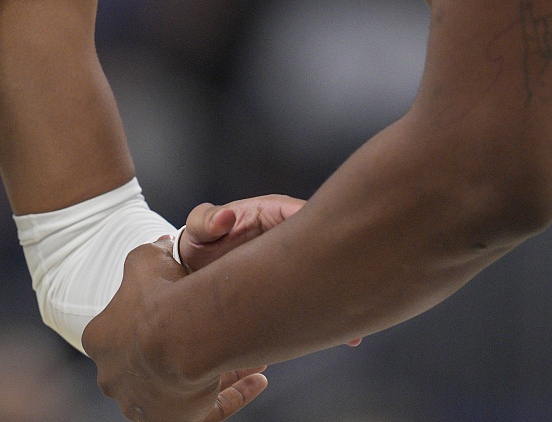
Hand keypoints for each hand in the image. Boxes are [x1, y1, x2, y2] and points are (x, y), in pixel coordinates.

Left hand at [82, 241, 267, 421]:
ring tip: (249, 354)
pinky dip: (234, 393)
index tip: (186, 303)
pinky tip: (257, 377)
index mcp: (102, 341)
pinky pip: (210, 410)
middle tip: (215, 332)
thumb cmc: (159, 297)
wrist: (179, 337)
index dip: (157, 315)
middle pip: (154, 363)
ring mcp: (143, 405)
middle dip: (185, 347)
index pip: (126, 331)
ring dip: (218, 370)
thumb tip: (164, 244)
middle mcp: (116, 379)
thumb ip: (152, 252)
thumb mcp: (145, 260)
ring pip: (184, 387)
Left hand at [177, 197, 360, 347]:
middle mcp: (293, 236)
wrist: (197, 268)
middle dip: (341, 270)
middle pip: (327, 247)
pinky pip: (319, 298)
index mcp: (274, 214)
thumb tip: (223, 218)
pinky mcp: (296, 287)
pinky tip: (344, 338)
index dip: (323, 229)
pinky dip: (329, 316)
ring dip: (340, 300)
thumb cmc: (202, 241)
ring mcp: (297, 262)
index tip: (337, 247)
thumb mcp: (199, 228)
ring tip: (353, 331)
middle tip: (353, 298)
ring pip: (328, 276)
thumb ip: (206, 221)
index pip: (306, 215)